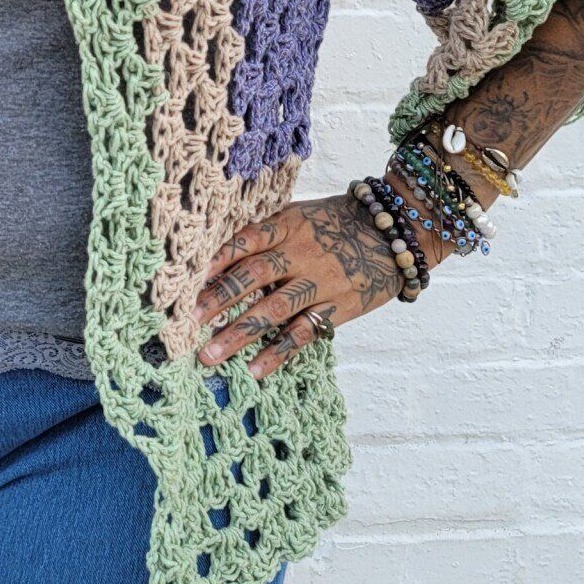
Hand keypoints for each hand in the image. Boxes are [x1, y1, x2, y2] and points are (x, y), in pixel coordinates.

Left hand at [194, 192, 416, 380]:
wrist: (397, 233)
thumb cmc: (339, 221)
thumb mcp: (302, 213)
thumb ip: (267, 229)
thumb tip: (218, 249)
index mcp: (288, 225)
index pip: (245, 241)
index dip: (215, 259)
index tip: (185, 278)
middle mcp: (301, 253)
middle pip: (252, 276)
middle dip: (217, 300)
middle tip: (186, 322)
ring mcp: (320, 282)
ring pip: (273, 310)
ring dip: (238, 334)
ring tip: (209, 356)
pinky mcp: (338, 307)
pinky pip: (303, 333)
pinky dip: (278, 353)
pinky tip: (254, 370)